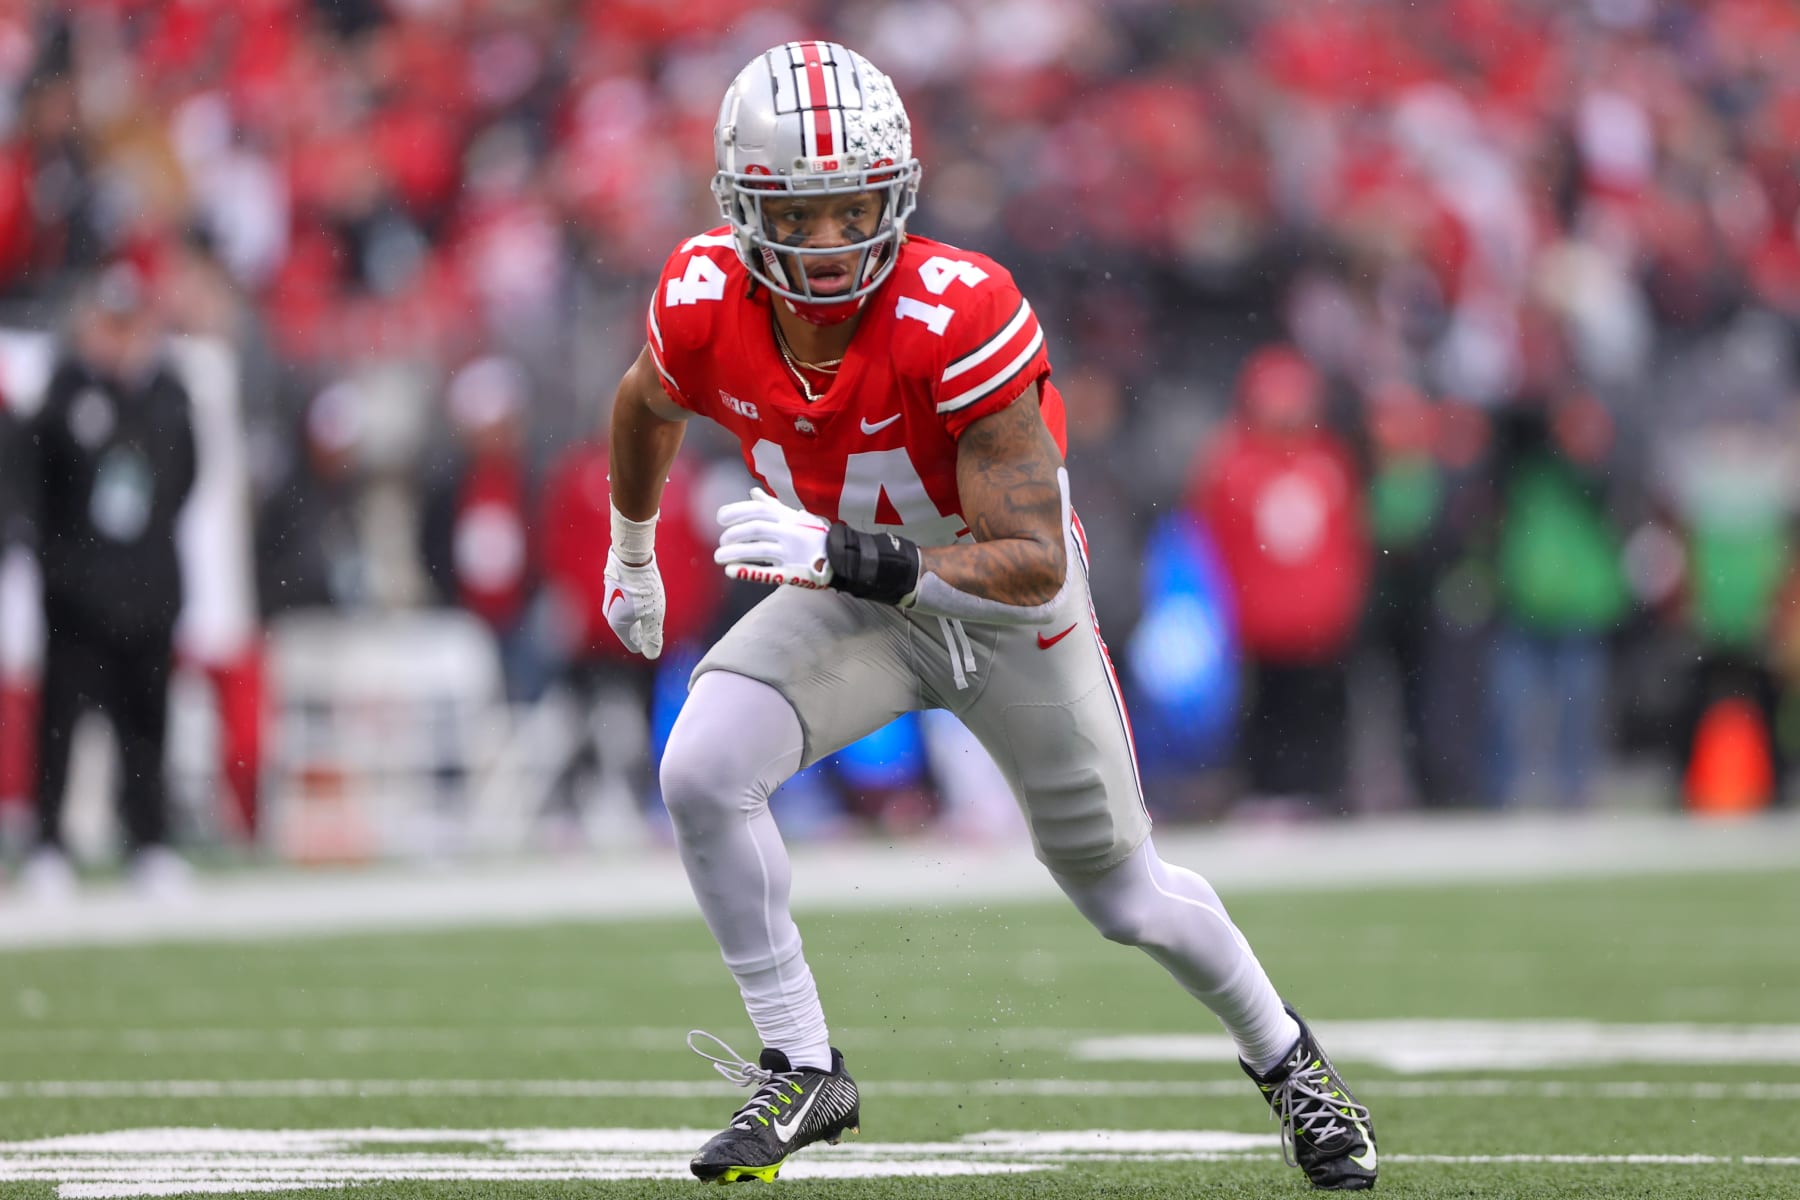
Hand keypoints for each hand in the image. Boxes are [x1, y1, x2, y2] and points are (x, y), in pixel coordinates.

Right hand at [603, 548, 664, 658]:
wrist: (631, 557)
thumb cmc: (643, 588)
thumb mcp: (653, 615)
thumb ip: (652, 637)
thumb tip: (652, 655)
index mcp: (618, 624)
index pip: (633, 644)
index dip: (646, 645)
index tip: (657, 638)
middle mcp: (611, 613)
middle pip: (630, 631)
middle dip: (644, 632)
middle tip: (658, 627)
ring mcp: (611, 599)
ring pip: (628, 616)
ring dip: (641, 617)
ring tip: (654, 611)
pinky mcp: (615, 586)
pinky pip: (626, 603)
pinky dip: (637, 605)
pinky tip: (646, 597)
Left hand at [714, 488, 833, 588]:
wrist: (838, 557)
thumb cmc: (811, 535)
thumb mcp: (794, 517)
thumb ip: (772, 506)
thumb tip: (753, 492)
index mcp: (787, 518)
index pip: (758, 510)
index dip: (736, 511)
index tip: (720, 518)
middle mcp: (789, 532)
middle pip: (756, 528)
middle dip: (734, 533)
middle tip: (721, 541)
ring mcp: (791, 553)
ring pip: (759, 549)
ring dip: (736, 552)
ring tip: (719, 557)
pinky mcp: (792, 572)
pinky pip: (769, 573)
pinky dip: (749, 572)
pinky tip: (731, 571)